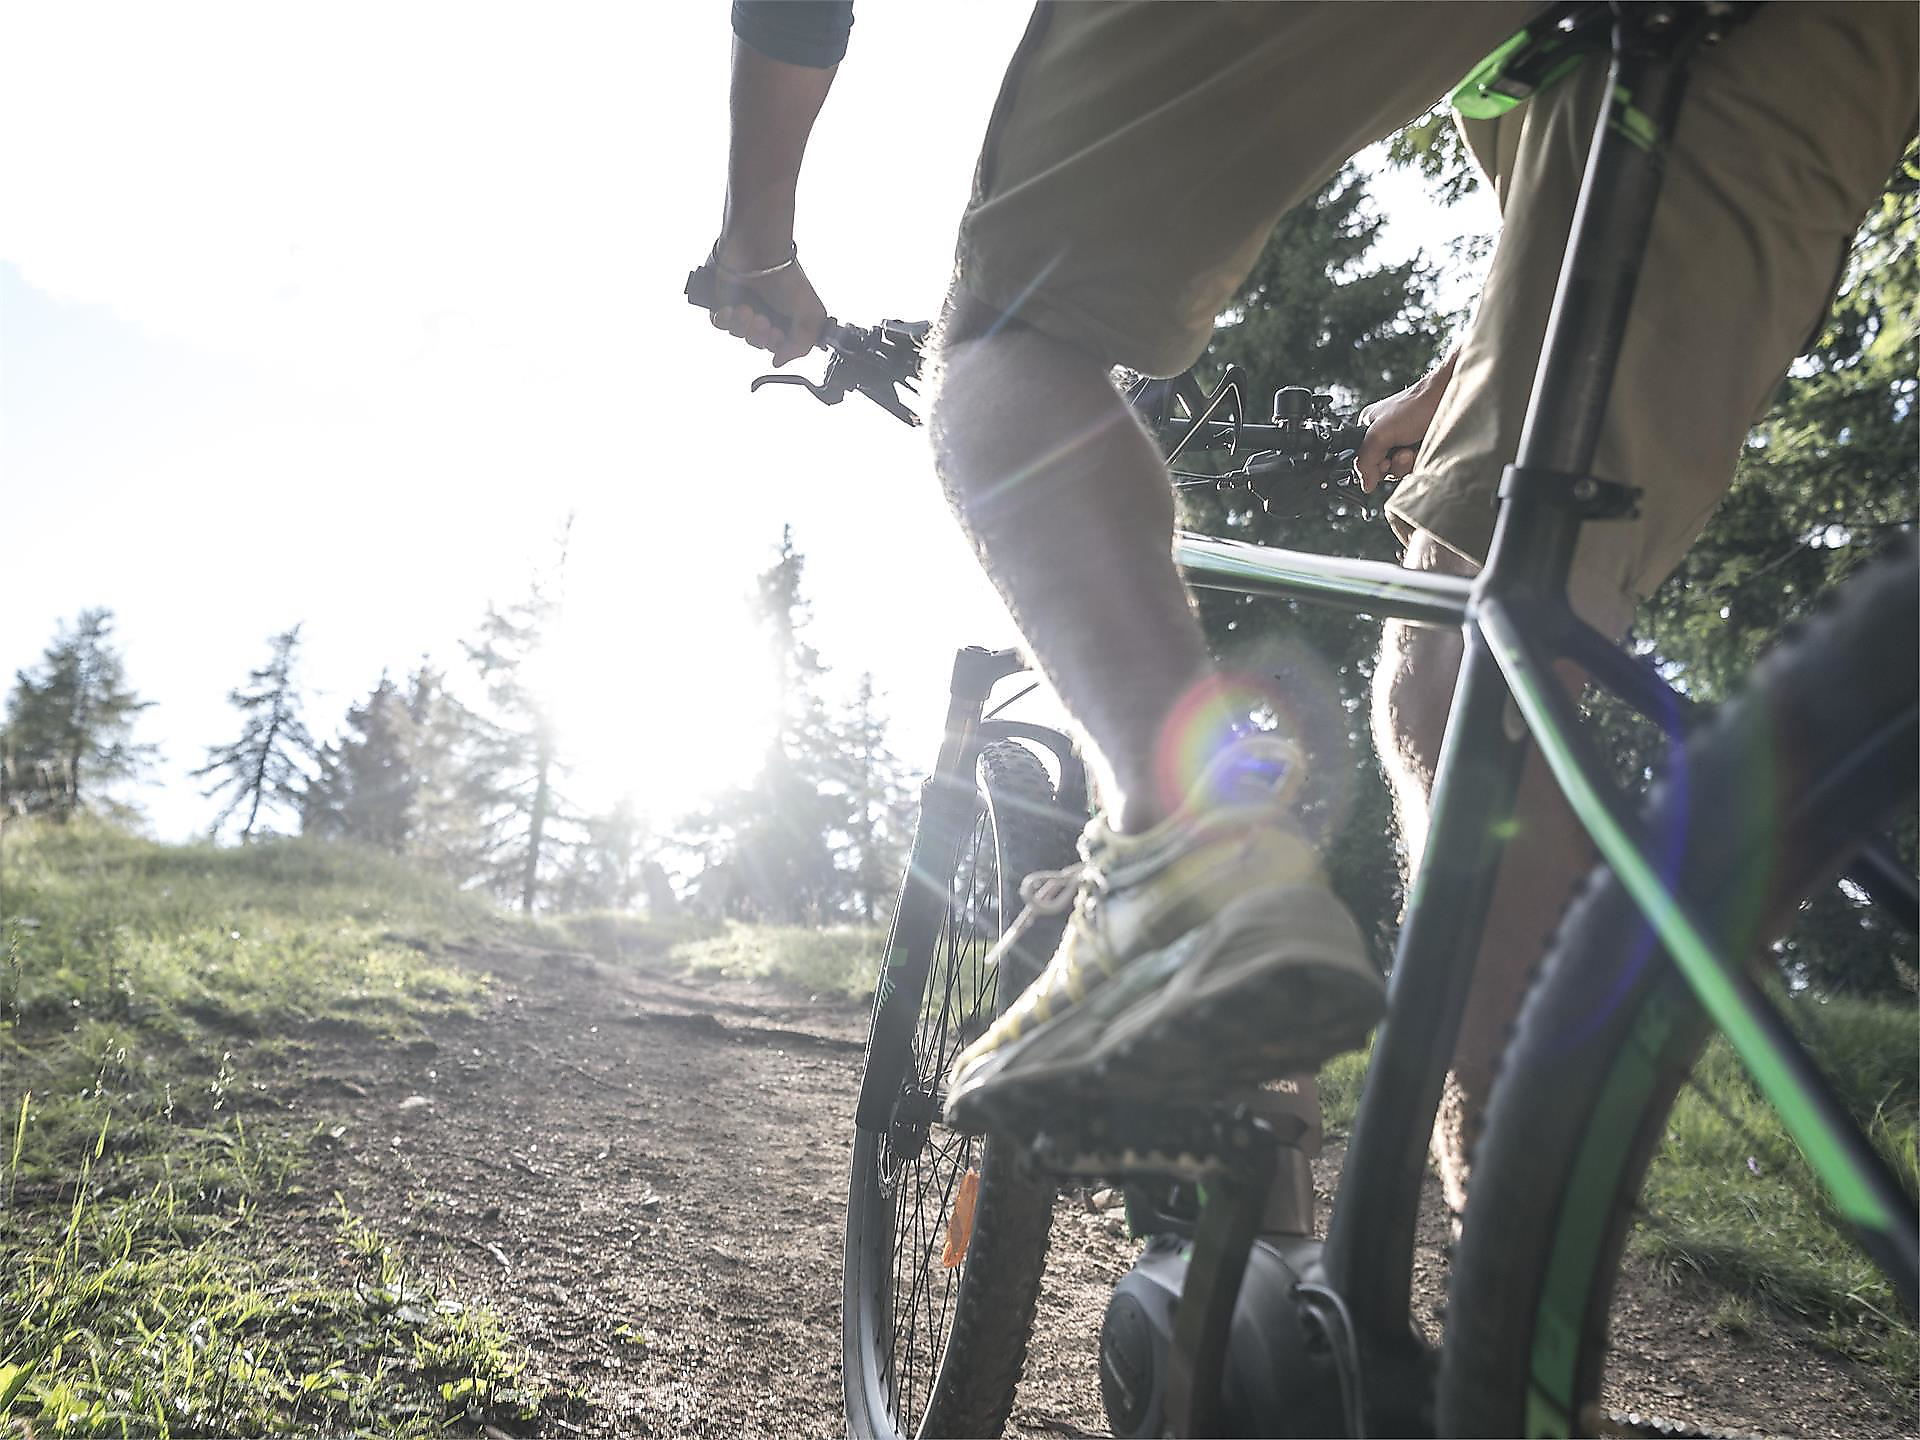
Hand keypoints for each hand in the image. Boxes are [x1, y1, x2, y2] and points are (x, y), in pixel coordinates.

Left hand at [708, 235, 827, 368]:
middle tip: (763, 321)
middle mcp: (765, 314)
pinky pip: (720, 325)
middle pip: (758, 343)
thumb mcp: (812, 315)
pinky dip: (725, 320)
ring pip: (739, 335)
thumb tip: (779, 361)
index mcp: (786, 318)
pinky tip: (731, 309)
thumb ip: (802, 345)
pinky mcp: (722, 304)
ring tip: (747, 309)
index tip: (778, 334)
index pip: (779, 347)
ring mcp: (743, 309)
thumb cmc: (786, 278)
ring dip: (743, 325)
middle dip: (760, 335)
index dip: (778, 346)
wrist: (759, 253)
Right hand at [1355, 349, 1458, 493]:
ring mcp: (1405, 443)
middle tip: (1402, 452)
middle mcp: (1386, 437)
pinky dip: (1420, 461)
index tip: (1383, 462)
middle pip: (1382, 468)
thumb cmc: (1415, 406)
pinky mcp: (1422, 449)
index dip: (1372, 466)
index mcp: (1370, 428)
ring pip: (1400, 470)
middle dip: (1392, 464)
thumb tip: (1364, 485)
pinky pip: (1416, 467)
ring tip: (1413, 448)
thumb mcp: (1379, 433)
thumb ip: (1364, 460)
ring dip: (1406, 464)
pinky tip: (1423, 448)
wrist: (1447, 398)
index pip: (1363, 460)